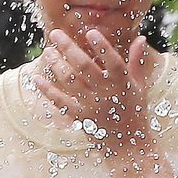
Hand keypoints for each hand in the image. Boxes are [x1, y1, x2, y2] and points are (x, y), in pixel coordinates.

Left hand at [34, 29, 151, 158]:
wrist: (128, 145)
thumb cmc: (134, 111)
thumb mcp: (139, 86)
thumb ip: (136, 62)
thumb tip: (140, 37)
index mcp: (123, 84)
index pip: (113, 62)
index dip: (102, 47)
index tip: (90, 32)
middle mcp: (107, 94)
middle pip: (85, 67)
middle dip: (68, 48)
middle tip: (55, 33)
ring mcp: (92, 106)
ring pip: (70, 82)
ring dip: (56, 65)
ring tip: (47, 51)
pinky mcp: (80, 117)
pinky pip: (61, 102)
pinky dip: (47, 90)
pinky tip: (37, 78)